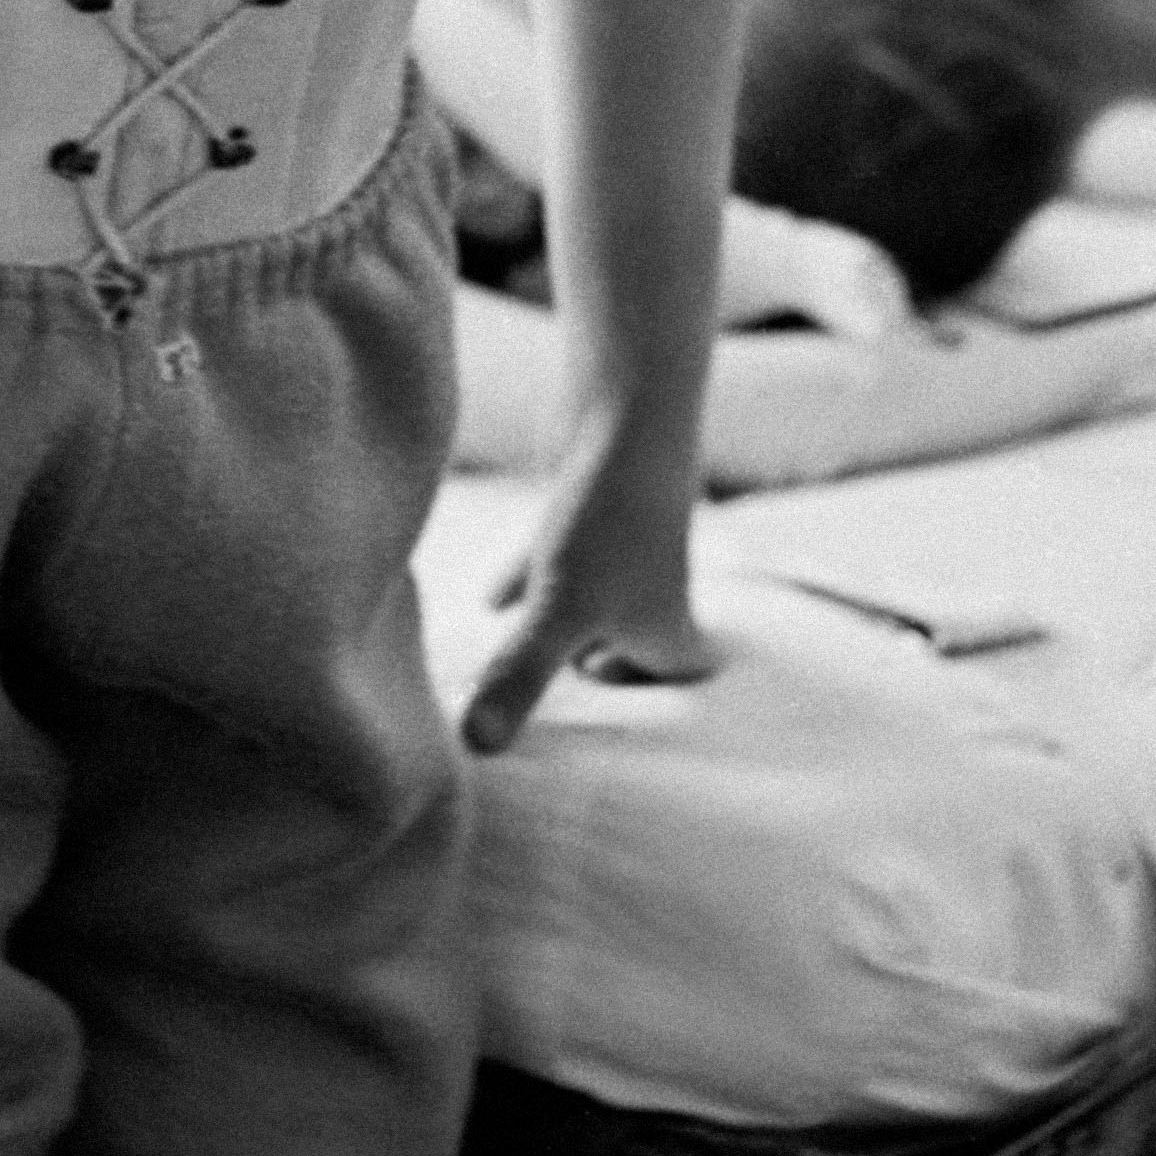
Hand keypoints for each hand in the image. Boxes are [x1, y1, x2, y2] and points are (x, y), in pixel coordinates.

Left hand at [462, 409, 717, 754]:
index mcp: (666, 628)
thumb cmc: (607, 518)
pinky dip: (530, 581)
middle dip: (599, 674)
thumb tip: (477, 749)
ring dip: (559, 632)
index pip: (678, 681)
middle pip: (634, 648)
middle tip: (560, 712)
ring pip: (592, 608)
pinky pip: (559, 564)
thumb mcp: (558, 609)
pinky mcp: (590, 516)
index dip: (655, 709)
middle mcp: (653, 592)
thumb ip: (519, 678)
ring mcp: (622, 553)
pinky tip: (489, 597)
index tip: (621, 732)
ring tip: (517, 665)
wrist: (626, 407)